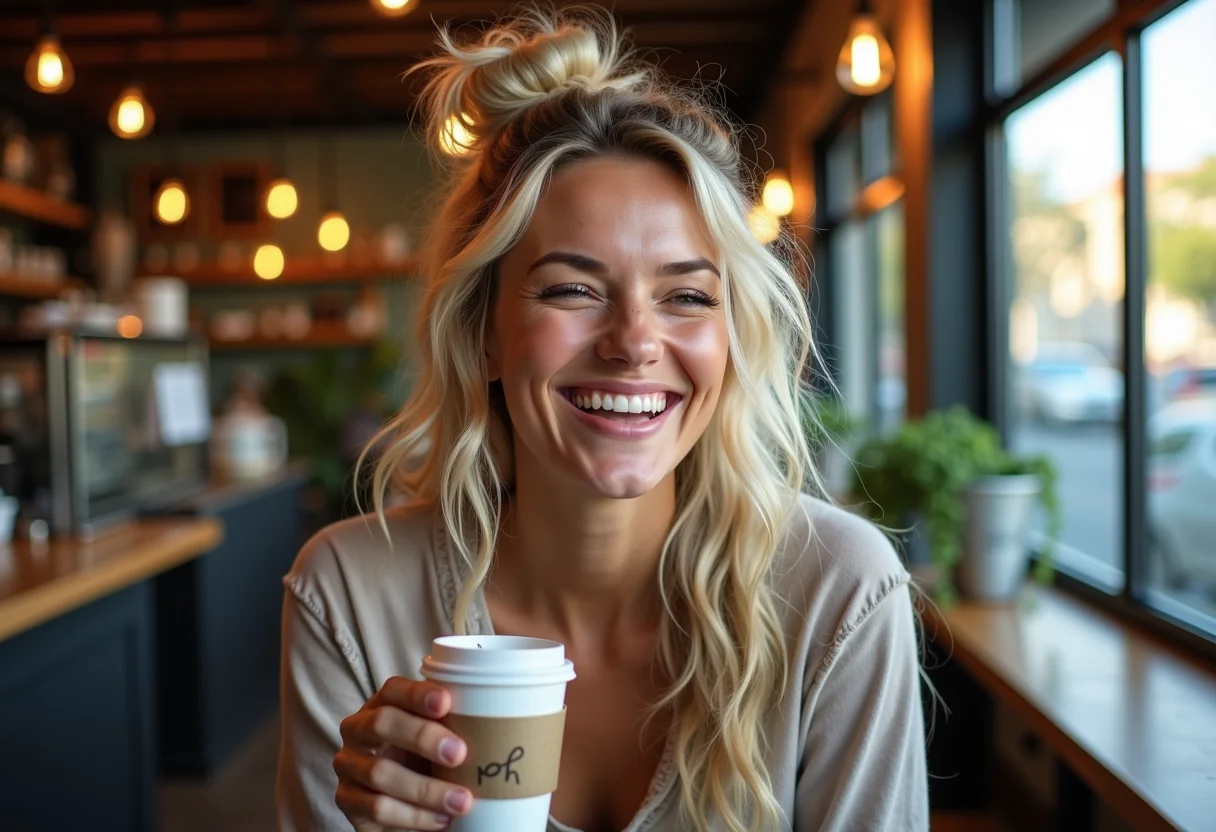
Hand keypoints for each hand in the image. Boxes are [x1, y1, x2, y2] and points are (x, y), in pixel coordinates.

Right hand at [334, 676, 473, 829]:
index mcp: (382, 704)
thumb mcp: (435, 738)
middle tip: (459, 753)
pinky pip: (378, 807)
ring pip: (380, 772)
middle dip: (422, 736)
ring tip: (462, 801)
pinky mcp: (347, 799)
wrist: (399, 802)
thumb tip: (493, 717)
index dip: (417, 694)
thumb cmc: (424, 760)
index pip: (394, 689)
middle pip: (382, 723)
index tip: (446, 702)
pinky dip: (414, 815)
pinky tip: (441, 819)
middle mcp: (358, 729)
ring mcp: (349, 765)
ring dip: (426, 789)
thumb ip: (450, 724)